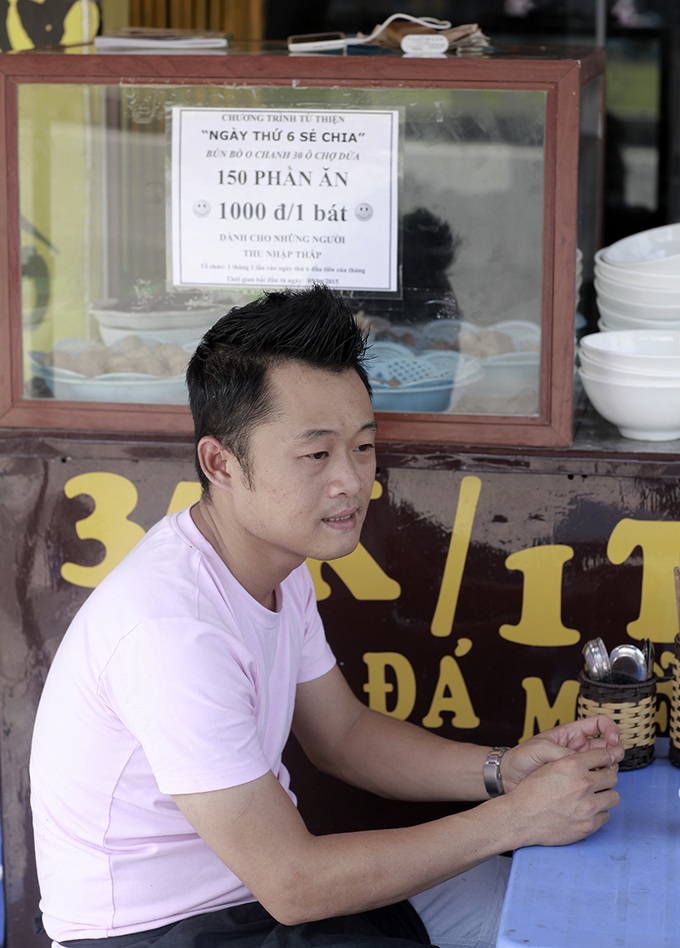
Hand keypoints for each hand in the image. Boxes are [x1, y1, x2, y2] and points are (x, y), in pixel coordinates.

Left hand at [501, 715, 622, 790]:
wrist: (510, 778)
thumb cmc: (522, 757)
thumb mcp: (541, 748)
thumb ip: (563, 753)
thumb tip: (585, 763)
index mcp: (572, 734)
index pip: (600, 725)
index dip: (611, 730)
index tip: (613, 740)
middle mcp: (579, 749)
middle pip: (608, 747)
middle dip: (615, 751)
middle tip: (611, 760)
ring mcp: (580, 767)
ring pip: (606, 765)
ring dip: (609, 769)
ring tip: (600, 774)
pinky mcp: (578, 783)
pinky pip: (596, 783)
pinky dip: (601, 784)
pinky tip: (596, 788)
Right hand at [501, 746, 619, 847]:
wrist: (521, 818)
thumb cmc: (531, 792)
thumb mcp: (550, 767)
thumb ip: (572, 762)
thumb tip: (592, 762)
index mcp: (572, 765)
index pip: (603, 755)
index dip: (604, 758)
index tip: (603, 762)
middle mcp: (583, 784)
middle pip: (612, 776)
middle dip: (606, 778)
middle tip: (597, 782)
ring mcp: (588, 806)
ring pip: (613, 797)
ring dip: (604, 796)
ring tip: (593, 798)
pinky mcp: (589, 825)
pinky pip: (606, 816)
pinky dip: (598, 813)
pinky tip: (585, 812)